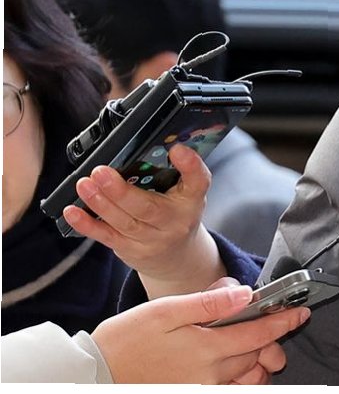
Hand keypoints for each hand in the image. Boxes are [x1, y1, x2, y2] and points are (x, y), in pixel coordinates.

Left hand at [62, 144, 223, 293]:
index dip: (190, 165)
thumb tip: (140, 148)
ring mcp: (152, 239)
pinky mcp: (131, 250)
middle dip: (121, 191)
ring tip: (84, 185)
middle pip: (148, 207)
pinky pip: (106, 236)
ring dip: (100, 203)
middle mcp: (175, 221)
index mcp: (192, 199)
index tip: (177, 149)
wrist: (177, 257)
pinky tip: (72, 212)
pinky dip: (87, 224)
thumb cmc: (177, 214)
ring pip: (123, 221)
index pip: (199, 181)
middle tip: (100, 172)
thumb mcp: (185, 192)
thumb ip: (172, 172)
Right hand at [91, 279, 309, 383]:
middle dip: (273, 341)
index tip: (301, 312)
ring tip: (259, 349)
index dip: (283, 321)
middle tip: (276, 326)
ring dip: (260, 363)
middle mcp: (210, 374)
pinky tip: (241, 369)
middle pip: (257, 355)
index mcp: (206, 347)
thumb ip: (207, 303)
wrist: (95, 376)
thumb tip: (243, 293)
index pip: (259, 333)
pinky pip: (232, 392)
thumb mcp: (164, 311)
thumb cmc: (125, 340)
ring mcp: (203, 389)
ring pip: (249, 378)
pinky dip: (244, 381)